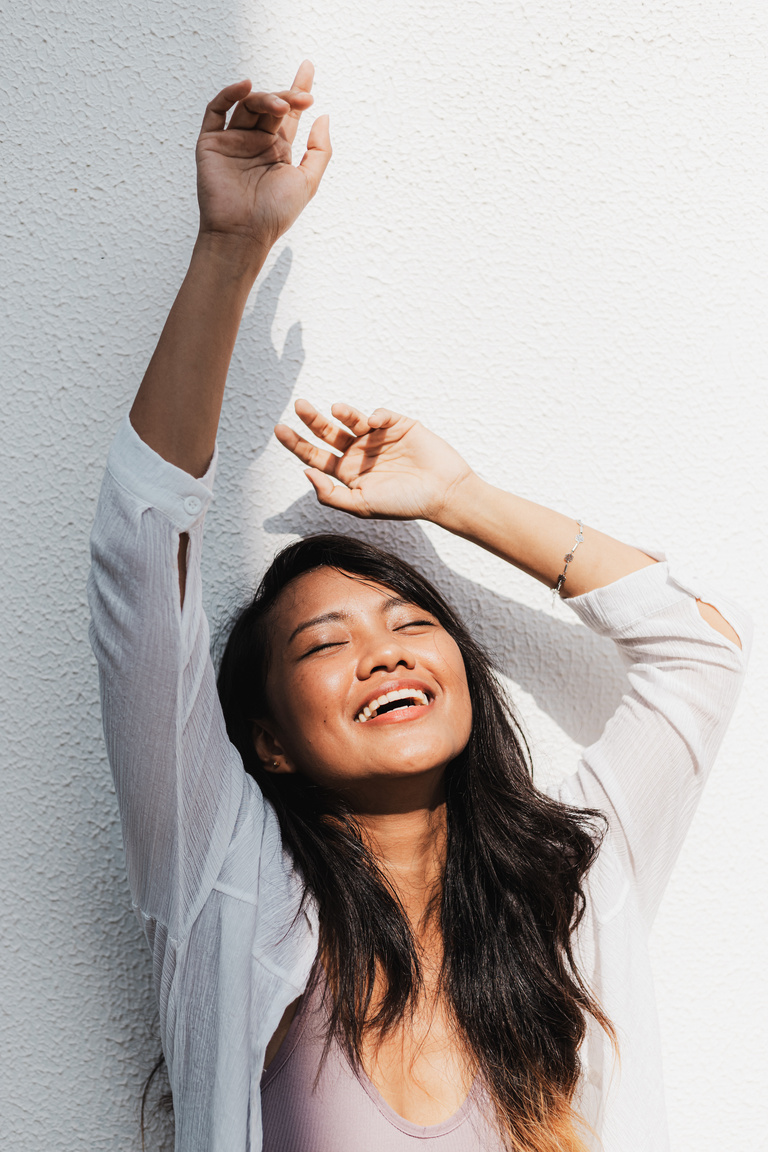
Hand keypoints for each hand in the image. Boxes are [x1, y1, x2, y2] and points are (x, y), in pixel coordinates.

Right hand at [195, 61, 330, 252]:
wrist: (243, 233)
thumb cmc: (275, 214)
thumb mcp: (308, 182)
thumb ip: (320, 150)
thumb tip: (323, 116)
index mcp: (277, 151)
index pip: (289, 114)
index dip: (298, 90)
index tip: (308, 68)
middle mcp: (255, 143)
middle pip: (270, 106)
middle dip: (287, 97)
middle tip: (302, 98)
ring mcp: (232, 142)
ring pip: (248, 105)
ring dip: (266, 98)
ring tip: (281, 106)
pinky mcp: (211, 144)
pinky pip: (216, 111)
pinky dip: (228, 95)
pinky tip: (245, 87)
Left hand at [274, 401, 474, 521]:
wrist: (443, 494)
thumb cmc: (403, 504)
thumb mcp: (361, 505)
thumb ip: (331, 494)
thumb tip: (306, 474)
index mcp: (347, 473)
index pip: (315, 456)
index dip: (297, 443)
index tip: (280, 429)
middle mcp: (359, 454)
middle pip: (328, 433)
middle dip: (312, 420)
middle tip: (299, 406)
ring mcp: (378, 439)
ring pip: (352, 420)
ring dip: (343, 413)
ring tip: (336, 410)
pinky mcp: (399, 425)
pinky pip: (381, 415)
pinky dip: (375, 415)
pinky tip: (374, 422)